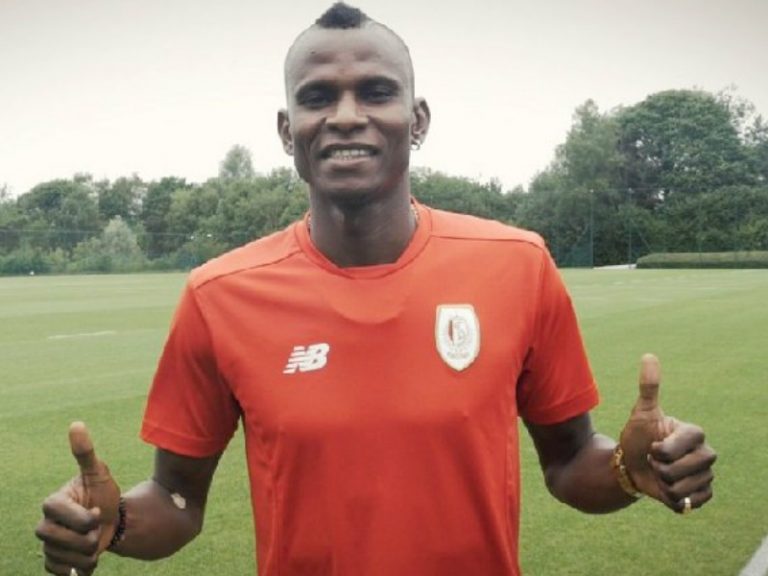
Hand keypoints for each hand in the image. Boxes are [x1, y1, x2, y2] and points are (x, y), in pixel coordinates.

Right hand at [35, 422, 120, 574]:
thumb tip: (76, 424)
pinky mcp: (52, 562)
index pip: (61, 516)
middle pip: (61, 541)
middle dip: (87, 538)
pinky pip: (63, 573)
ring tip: (94, 541)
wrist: (111, 521)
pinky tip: (87, 556)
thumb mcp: (99, 473)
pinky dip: (81, 568)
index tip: (96, 512)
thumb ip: (86, 453)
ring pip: (65, 559)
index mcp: (52, 503)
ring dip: (88, 554)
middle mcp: (44, 524)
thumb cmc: (103, 495)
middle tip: (96, 528)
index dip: (83, 518)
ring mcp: (47, 545)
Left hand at [619, 354, 715, 512]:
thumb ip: (648, 387)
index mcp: (695, 433)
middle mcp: (706, 453)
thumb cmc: (637, 437)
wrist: (633, 466)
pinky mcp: (704, 494)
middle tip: (655, 461)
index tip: (653, 446)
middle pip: (678, 471)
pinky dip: (673, 500)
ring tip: (661, 475)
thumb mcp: (641, 413)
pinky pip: (690, 503)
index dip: (658, 451)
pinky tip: (669, 489)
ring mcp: (707, 475)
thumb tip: (649, 356)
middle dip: (659, 470)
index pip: (674, 449)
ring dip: (663, 485)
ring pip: (681, 489)